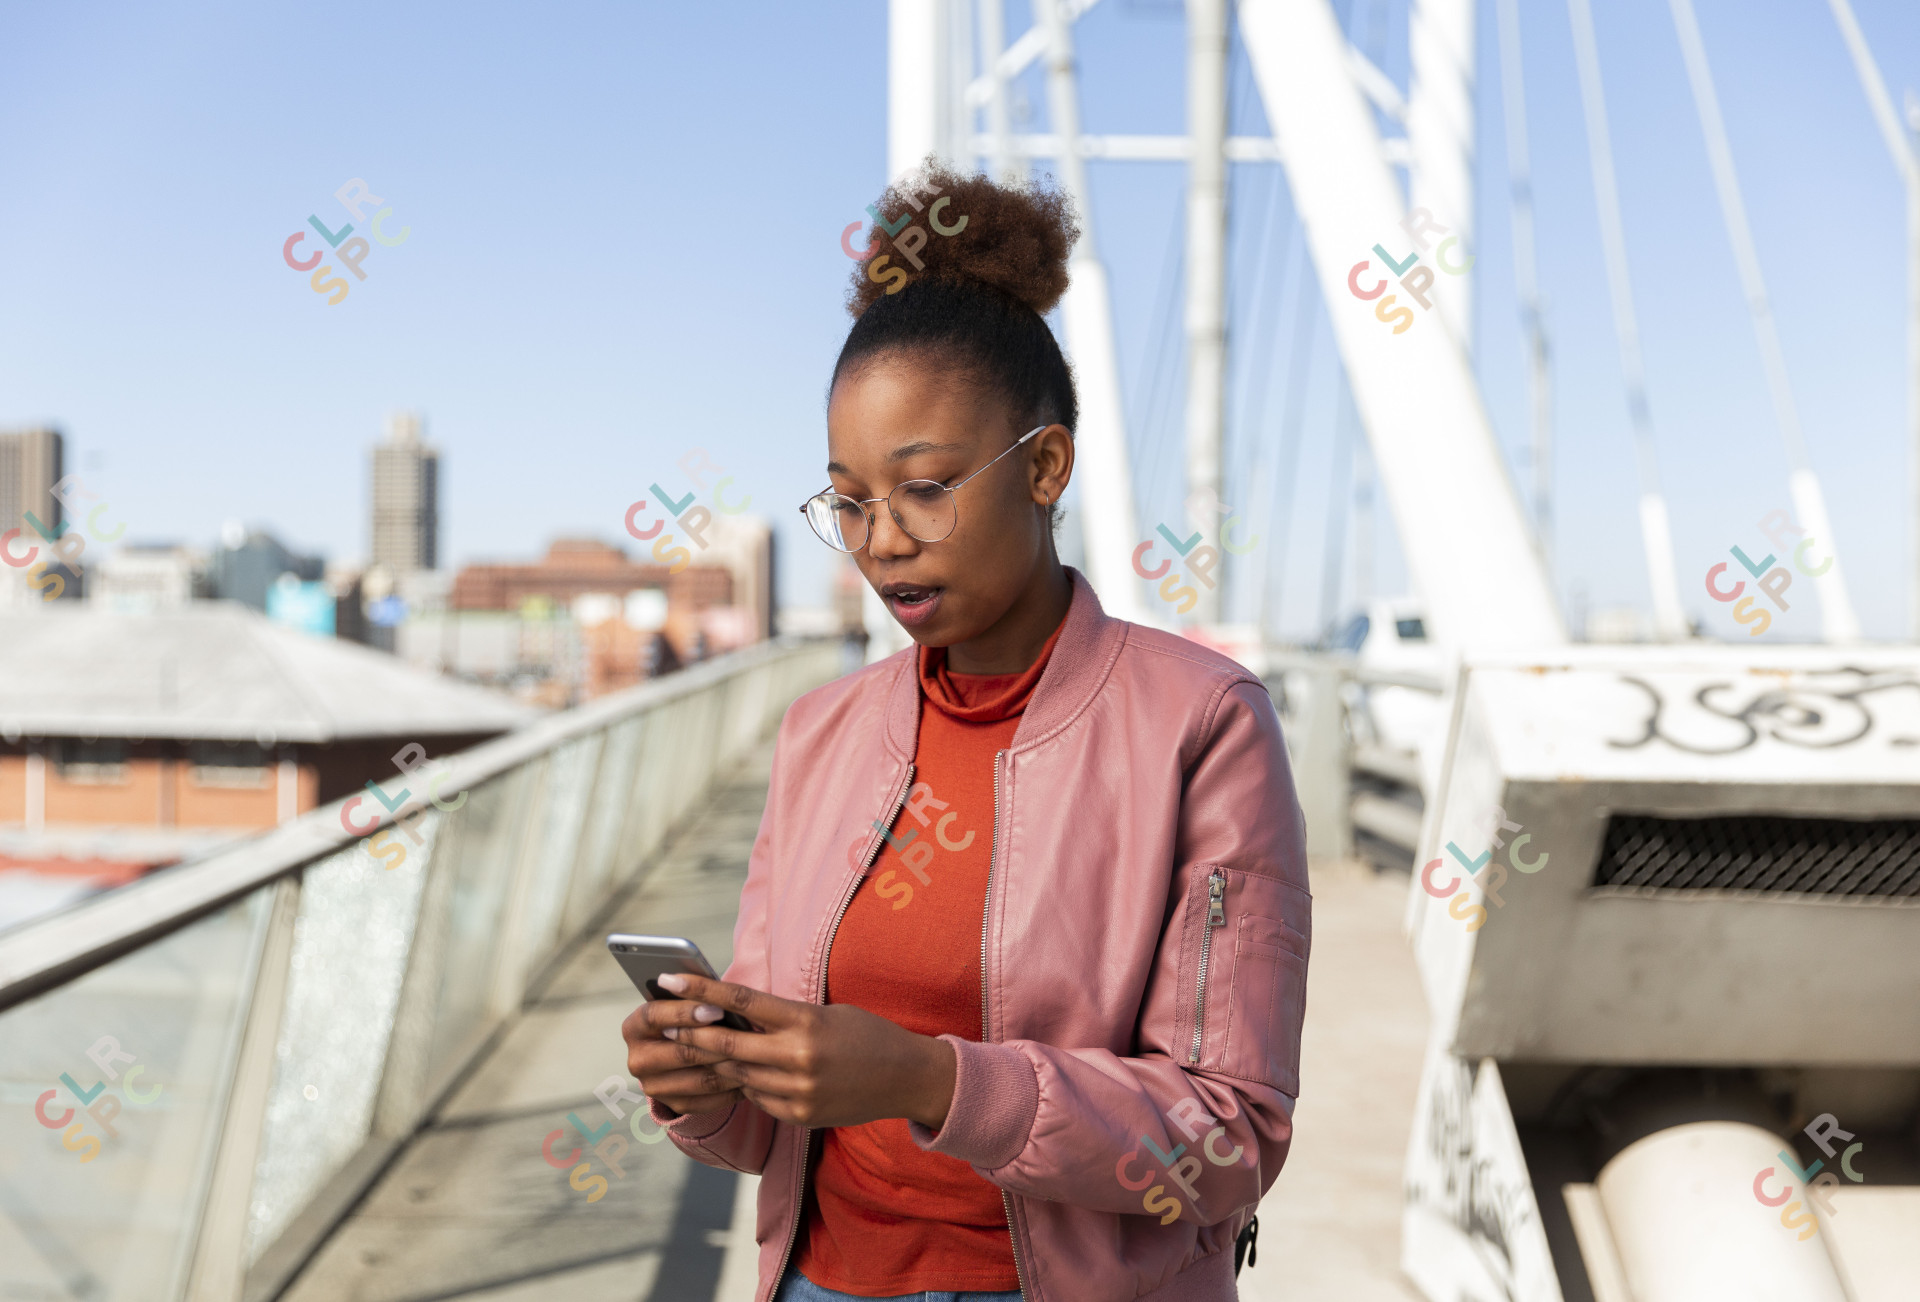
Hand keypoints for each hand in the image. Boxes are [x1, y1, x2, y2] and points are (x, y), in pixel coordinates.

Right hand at [621, 992, 744, 1118]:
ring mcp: (653, 1086)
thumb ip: (695, 999)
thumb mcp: (683, 1004)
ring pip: (699, 1078)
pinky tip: (751, 1076)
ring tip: (756, 1056)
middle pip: (681, 1052)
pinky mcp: (673, 1104)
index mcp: (634, 1027)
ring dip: (731, 1067)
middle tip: (747, 1037)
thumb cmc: (687, 1019)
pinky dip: (732, 1088)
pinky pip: (708, 1100)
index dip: (686, 1012)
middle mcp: (638, 1060)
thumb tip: (720, 994)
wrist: (679, 1052)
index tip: (718, 1009)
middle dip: (717, 1043)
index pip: (655, 1016)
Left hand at [650, 972, 957, 1130]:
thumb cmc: (866, 1034)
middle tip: (663, 1023)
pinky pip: (758, 1098)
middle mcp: (797, 1057)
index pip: (740, 1000)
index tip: (667, 980)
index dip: (699, 989)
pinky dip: (751, 1084)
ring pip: (738, 1074)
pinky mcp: (799, 1115)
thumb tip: (734, 1015)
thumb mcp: (826, 1013)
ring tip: (706, 1048)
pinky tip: (757, 1074)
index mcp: (804, 1021)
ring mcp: (797, 1090)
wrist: (907, 1077)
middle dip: (690, 1033)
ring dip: (722, 1061)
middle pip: (726, 1044)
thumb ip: (783, 1017)